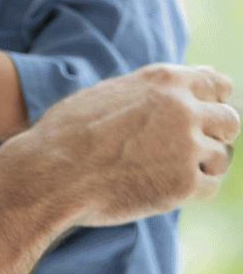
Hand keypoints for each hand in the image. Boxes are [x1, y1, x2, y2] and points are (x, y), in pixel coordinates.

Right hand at [8, 63, 238, 229]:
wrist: (48, 174)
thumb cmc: (64, 136)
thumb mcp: (106, 94)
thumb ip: (146, 92)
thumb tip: (171, 91)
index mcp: (165, 81)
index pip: (219, 84)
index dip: (213, 102)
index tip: (202, 117)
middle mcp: (183, 108)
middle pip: (229, 121)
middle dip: (213, 136)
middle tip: (186, 151)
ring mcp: (187, 146)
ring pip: (220, 157)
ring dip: (199, 167)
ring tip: (164, 174)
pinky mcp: (184, 184)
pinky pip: (209, 187)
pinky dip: (191, 192)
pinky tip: (162, 191)